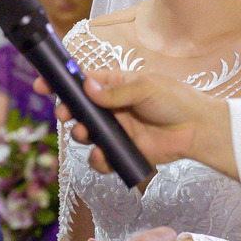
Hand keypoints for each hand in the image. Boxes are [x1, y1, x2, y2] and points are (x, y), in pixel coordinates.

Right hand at [40, 70, 237, 179]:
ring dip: (81, 134)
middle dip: (67, 111)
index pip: (83, 81)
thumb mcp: (146, 87)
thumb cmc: (176, 100)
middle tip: (65, 114)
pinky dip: (98, 159)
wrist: (198, 129)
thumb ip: (116, 91)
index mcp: (116, 85)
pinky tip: (102, 156)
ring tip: (85, 133)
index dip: (62, 83)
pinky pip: (102, 158)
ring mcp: (117, 130)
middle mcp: (112, 107)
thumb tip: (88, 88)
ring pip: (87, 134)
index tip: (43, 84)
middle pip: (79, 109)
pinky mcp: (123, 151)